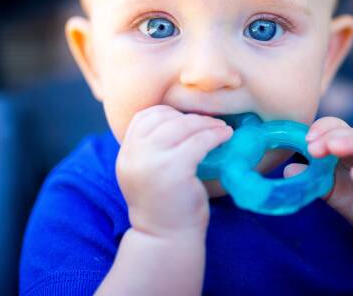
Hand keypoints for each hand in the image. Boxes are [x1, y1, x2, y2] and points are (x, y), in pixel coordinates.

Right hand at [116, 105, 232, 239]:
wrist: (165, 240)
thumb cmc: (164, 206)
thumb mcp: (147, 173)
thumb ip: (151, 149)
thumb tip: (178, 119)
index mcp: (126, 155)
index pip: (143, 117)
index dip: (168, 113)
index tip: (187, 120)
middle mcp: (134, 155)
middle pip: (164, 118)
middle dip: (191, 117)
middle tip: (211, 122)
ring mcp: (152, 161)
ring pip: (182, 126)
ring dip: (206, 123)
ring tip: (221, 128)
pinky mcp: (174, 169)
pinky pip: (199, 141)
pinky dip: (215, 135)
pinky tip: (226, 136)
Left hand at [284, 117, 352, 245]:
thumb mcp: (329, 189)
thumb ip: (311, 178)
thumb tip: (287, 170)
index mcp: (351, 143)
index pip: (335, 126)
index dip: (320, 129)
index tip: (304, 141)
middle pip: (351, 131)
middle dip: (330, 136)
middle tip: (312, 147)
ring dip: (351, 143)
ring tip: (332, 148)